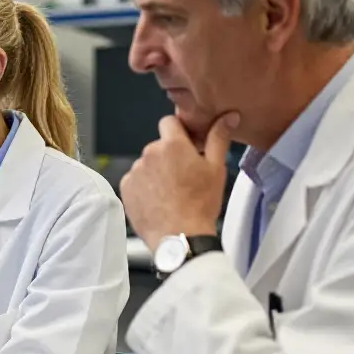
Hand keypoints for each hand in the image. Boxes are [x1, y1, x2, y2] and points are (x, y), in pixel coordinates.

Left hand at [120, 111, 237, 250]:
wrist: (180, 237)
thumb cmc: (200, 205)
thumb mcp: (216, 168)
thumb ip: (219, 138)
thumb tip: (228, 117)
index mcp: (172, 145)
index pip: (169, 122)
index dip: (180, 132)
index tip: (187, 146)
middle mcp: (149, 153)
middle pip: (159, 146)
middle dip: (169, 156)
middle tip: (185, 176)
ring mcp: (135, 171)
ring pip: (147, 164)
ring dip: (156, 172)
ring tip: (172, 193)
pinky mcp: (126, 188)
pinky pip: (136, 180)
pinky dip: (145, 187)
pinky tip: (159, 200)